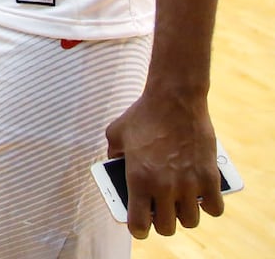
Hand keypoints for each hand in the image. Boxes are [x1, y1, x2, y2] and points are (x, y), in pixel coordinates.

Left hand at [105, 90, 221, 238]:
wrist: (174, 99)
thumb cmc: (143, 114)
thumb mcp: (116, 133)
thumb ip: (113, 154)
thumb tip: (114, 163)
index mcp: (138, 179)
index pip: (139, 224)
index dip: (138, 229)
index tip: (140, 225)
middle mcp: (164, 186)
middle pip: (167, 227)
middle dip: (162, 223)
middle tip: (161, 212)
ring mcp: (189, 183)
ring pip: (191, 221)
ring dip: (185, 215)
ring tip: (181, 204)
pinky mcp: (210, 177)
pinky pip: (215, 208)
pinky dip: (210, 205)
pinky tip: (203, 196)